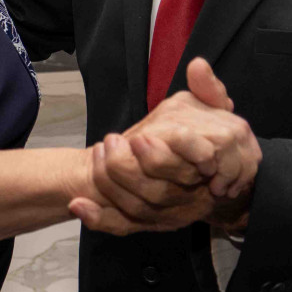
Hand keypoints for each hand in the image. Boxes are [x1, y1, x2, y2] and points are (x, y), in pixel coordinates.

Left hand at [68, 61, 260, 233]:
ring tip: (96, 152)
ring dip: (110, 184)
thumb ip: (208, 89)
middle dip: (128, 169)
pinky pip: (121, 227)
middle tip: (110, 141)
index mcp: (207, 166)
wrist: (216, 180)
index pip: (188, 166)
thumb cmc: (214, 139)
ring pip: (136, 209)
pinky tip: (75, 205)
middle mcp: (189, 195)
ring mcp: (170, 214)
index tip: (137, 139)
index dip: (161, 156)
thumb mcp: (215, 110)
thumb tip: (197, 65)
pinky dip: (97, 219)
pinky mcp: (148, 224)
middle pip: (157, 192)